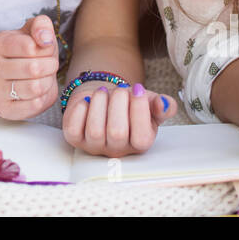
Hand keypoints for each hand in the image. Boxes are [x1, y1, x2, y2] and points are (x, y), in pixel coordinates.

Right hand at [0, 15, 59, 119]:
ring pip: (35, 88)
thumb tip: (44, 39)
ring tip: (43, 78)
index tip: (44, 49)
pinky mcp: (3, 109)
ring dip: (47, 82)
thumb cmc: (27, 52)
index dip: (45, 48)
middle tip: (48, 65)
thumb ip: (41, 25)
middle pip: (33, 69)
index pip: (29, 47)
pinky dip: (42, 99)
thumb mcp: (33, 32)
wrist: (15, 76)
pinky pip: (33, 106)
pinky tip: (38, 92)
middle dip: (49, 66)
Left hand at [62, 82, 176, 157]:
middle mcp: (117, 150)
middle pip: (117, 133)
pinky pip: (74, 129)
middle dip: (118, 103)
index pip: (142, 137)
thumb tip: (164, 104)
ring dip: (99, 103)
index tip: (138, 89)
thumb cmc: (129, 104)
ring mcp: (95, 146)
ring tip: (103, 92)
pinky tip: (87, 101)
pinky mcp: (75, 138)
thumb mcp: (150, 103)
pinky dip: (80, 110)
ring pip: (95, 131)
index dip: (139, 110)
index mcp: (140, 144)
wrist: (105, 100)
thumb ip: (163, 105)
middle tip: (120, 90)